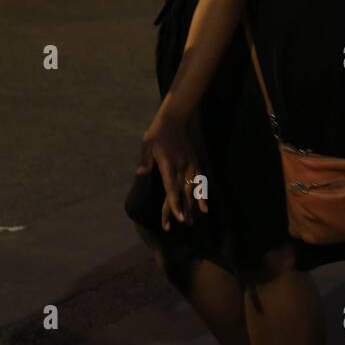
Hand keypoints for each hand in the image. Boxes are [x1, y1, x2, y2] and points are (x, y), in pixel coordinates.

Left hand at [135, 110, 205, 229]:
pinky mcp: (196, 163)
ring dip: (192, 206)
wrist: (175, 119)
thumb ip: (144, 159)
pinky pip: (200, 182)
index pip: (171, 187)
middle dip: (182, 209)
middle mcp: (181, 166)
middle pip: (182, 192)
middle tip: (183, 225)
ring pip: (192, 189)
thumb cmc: (157, 134)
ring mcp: (190, 165)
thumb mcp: (147, 144)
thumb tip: (140, 172)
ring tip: (191, 222)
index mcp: (168, 163)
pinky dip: (202, 195)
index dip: (174, 202)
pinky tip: (204, 207)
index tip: (176, 216)